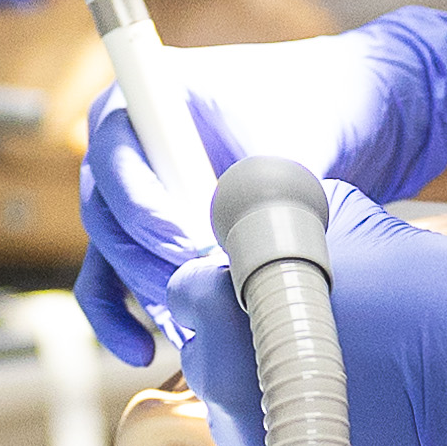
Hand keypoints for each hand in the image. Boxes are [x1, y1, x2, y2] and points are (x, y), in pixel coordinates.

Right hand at [76, 7, 446, 365]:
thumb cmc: (315, 113)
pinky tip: (144, 348)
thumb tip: (234, 260)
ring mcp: (130, 191)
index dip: (145, 208)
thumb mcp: (289, 148)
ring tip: (199, 322)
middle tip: (206, 290)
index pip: (115, 157)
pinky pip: (110, 279)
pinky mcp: (143, 236)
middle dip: (151, 261)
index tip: (193, 245)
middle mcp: (124, 143)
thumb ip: (256, 195)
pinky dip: (122, 316)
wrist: (340, 118)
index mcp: (146, 97)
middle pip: (106, 213)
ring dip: (148, 293)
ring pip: (111, 252)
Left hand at [162, 184, 446, 445]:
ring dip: (265, 412)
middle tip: (309, 339)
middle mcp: (230, 380)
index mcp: (237, 306)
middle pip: (205, 358)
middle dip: (245, 345)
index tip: (262, 290)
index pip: (188, 291)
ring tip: (339, 393)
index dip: (227, 285)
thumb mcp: (362, 225)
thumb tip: (273, 220)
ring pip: (227, 428)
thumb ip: (299, 222)